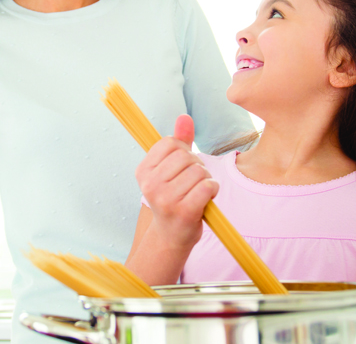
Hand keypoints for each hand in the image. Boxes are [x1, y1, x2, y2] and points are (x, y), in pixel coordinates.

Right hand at [135, 114, 216, 249]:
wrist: (172, 236)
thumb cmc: (173, 199)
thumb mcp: (169, 170)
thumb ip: (178, 143)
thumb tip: (184, 117)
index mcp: (143, 171)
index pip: (170, 143)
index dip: (183, 152)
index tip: (180, 169)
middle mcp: (151, 185)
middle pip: (186, 156)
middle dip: (197, 166)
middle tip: (191, 183)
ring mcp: (166, 199)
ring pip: (199, 170)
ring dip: (206, 179)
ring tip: (197, 192)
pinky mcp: (184, 211)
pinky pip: (208, 186)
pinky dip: (212, 190)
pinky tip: (205, 199)